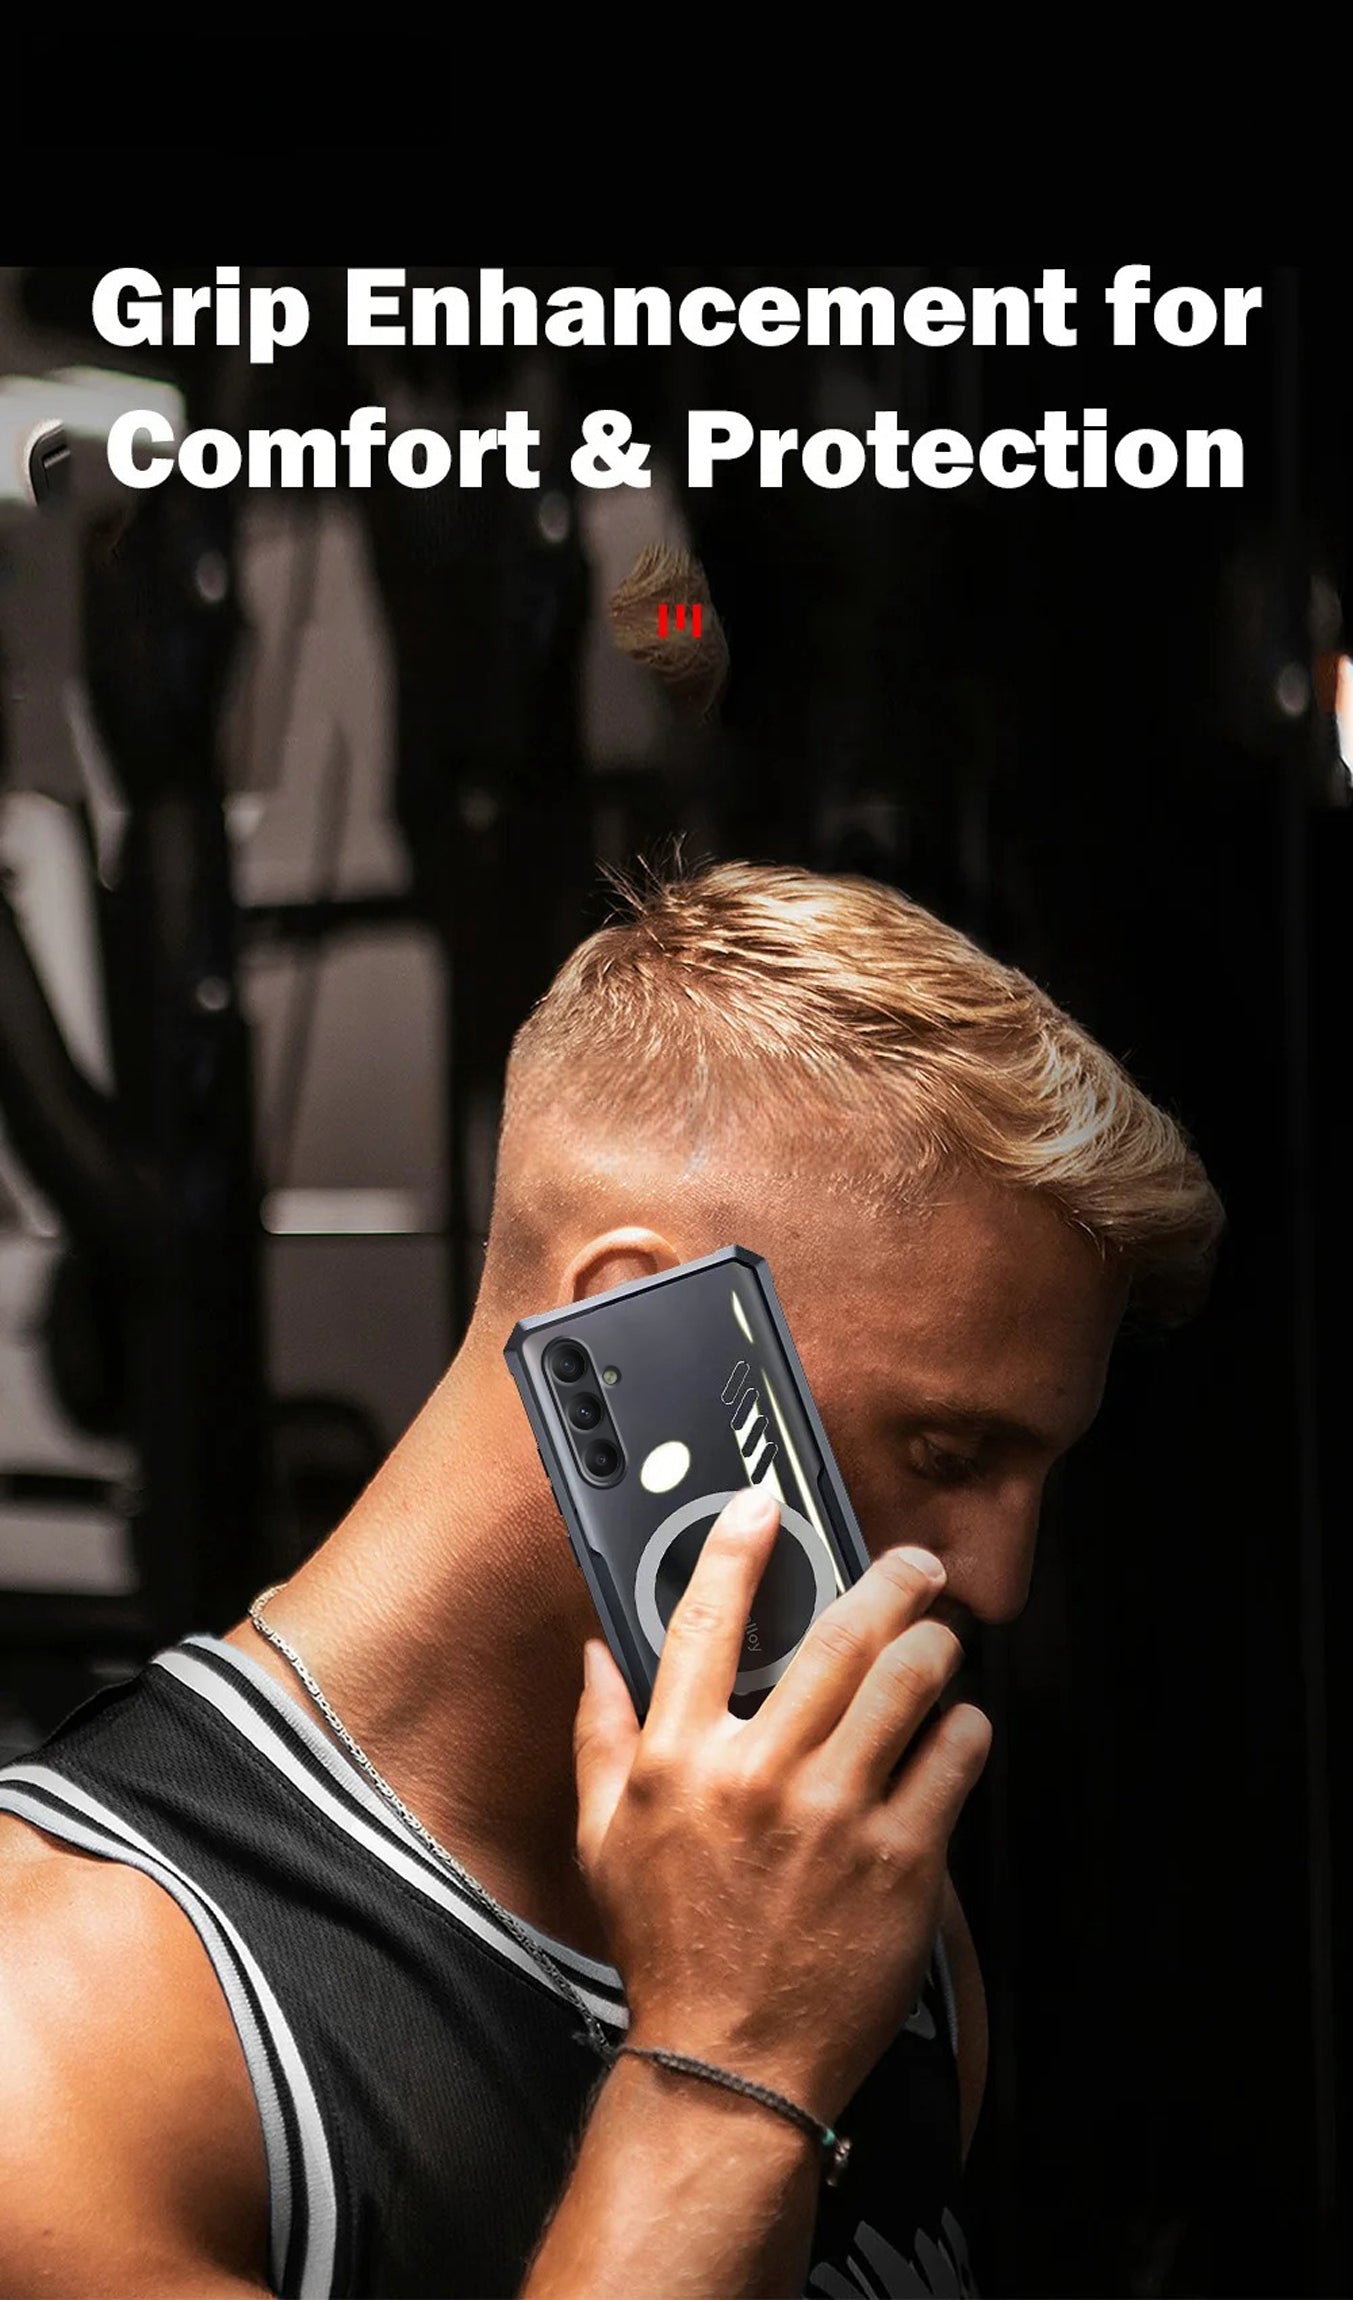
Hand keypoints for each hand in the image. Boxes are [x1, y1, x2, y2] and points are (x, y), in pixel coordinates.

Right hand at [573, 1486, 990, 2125]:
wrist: (731, 2065)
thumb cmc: (670, 1953)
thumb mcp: (604, 1840)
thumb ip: (600, 1738)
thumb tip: (596, 1660)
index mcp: (680, 1760)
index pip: (704, 1621)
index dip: (737, 1546)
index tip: (766, 1504)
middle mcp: (758, 1774)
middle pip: (840, 1635)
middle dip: (891, 1580)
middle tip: (913, 1566)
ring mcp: (835, 1814)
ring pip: (911, 1681)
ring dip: (938, 1645)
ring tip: (943, 1642)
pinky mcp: (902, 1859)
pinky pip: (954, 1758)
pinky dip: (966, 1730)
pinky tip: (958, 1730)